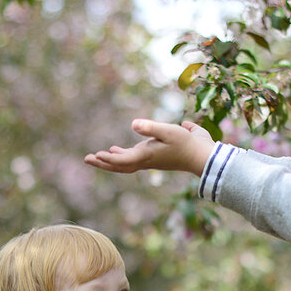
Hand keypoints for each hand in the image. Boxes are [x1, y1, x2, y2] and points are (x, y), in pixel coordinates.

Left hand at [84, 118, 214, 176]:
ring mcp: (150, 159)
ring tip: (98, 155)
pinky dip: (122, 156)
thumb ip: (151, 127)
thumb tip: (133, 124)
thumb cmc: (188, 143)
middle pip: (120, 165)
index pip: (122, 161)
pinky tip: (117, 149)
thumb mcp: (169, 131)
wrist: (203, 157)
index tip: (95, 156)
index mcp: (146, 156)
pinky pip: (133, 159)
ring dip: (111, 160)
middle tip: (87, 159)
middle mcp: (146, 160)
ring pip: (125, 163)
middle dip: (103, 163)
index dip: (108, 159)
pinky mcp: (155, 156)